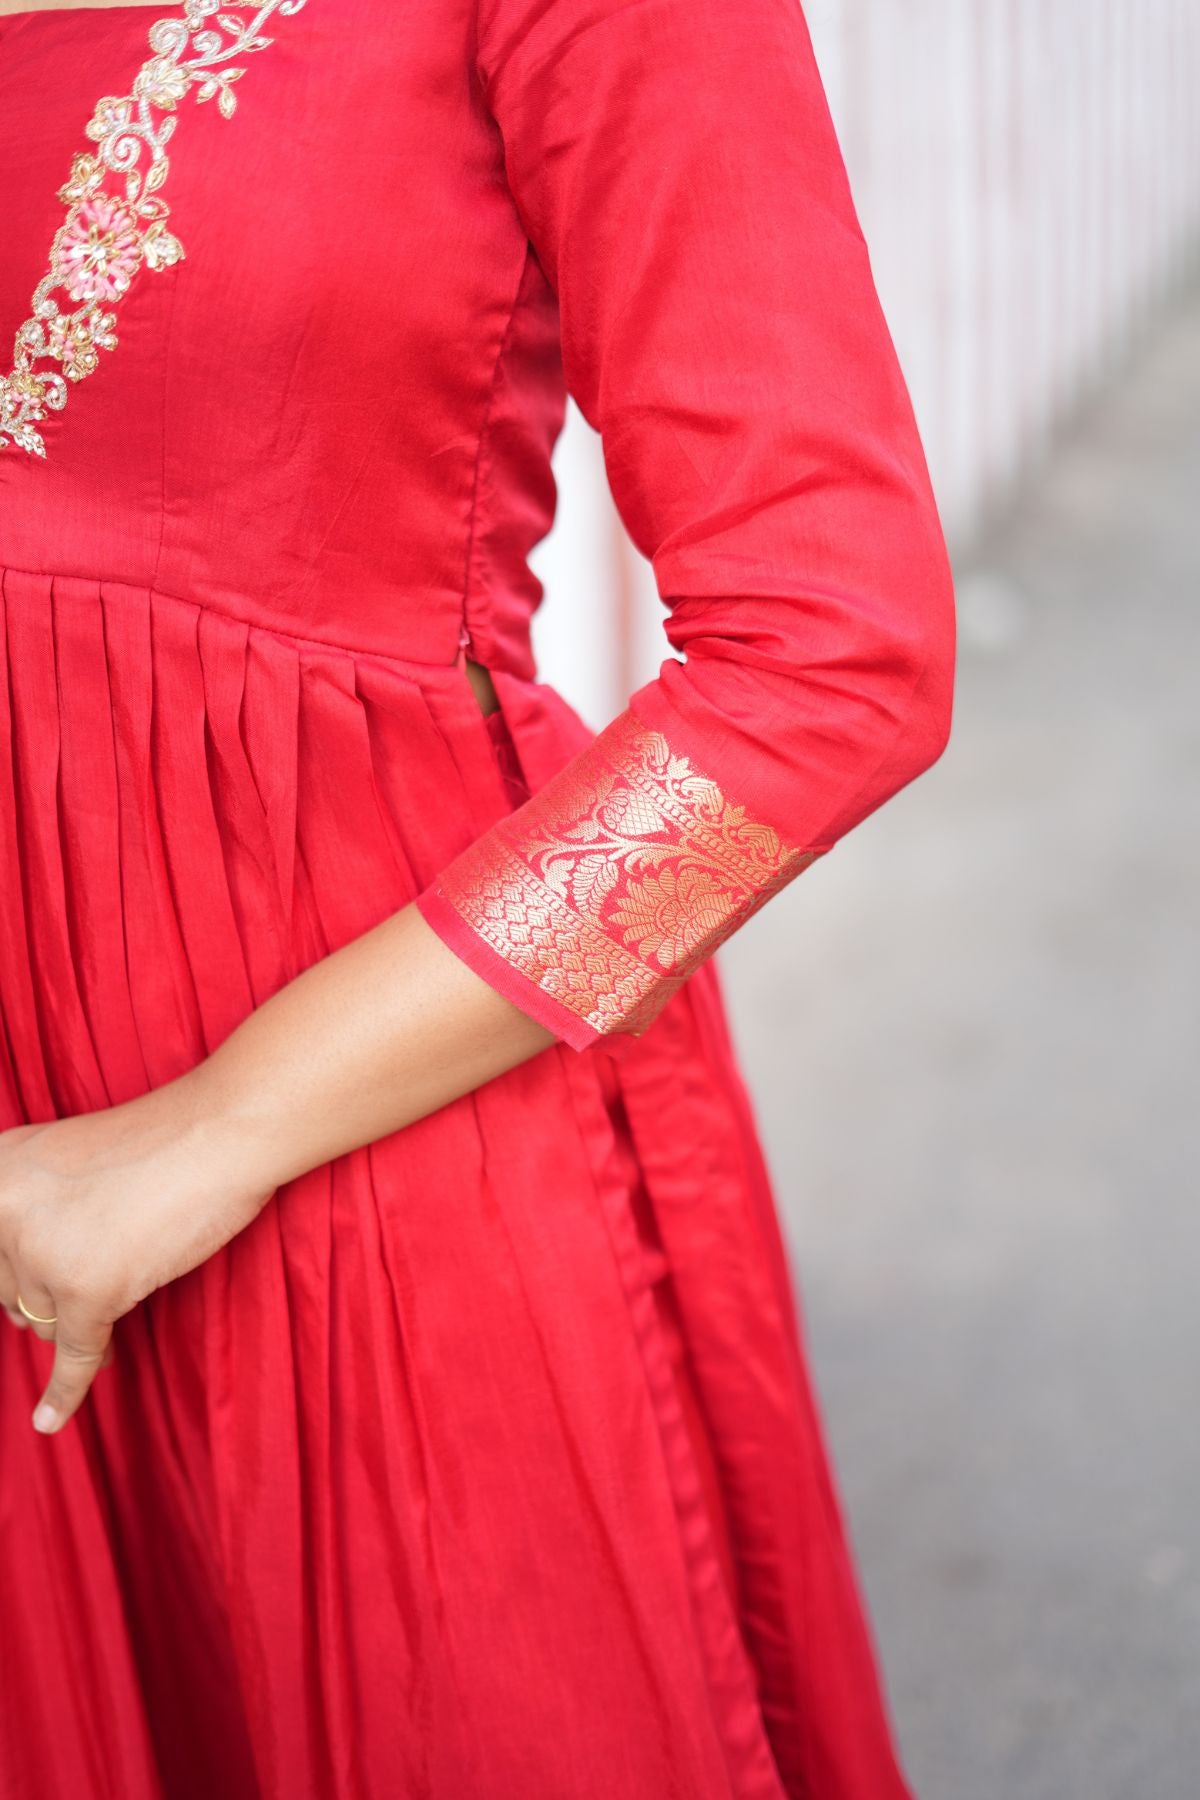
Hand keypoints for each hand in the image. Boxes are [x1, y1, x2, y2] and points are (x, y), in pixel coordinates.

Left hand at [0, 1075, 276, 1434]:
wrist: (218, 1133)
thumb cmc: (159, 1140)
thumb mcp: (64, 1157)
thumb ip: (28, 1207)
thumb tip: (13, 1300)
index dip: (17, 1274)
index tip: (25, 1291)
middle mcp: (3, 1211)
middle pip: (9, 1289)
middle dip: (49, 1290)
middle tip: (92, 1268)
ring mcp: (45, 1253)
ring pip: (43, 1321)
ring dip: (79, 1314)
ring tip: (120, 1286)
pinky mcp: (89, 1291)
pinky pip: (73, 1359)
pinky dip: (64, 1395)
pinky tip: (49, 1420)